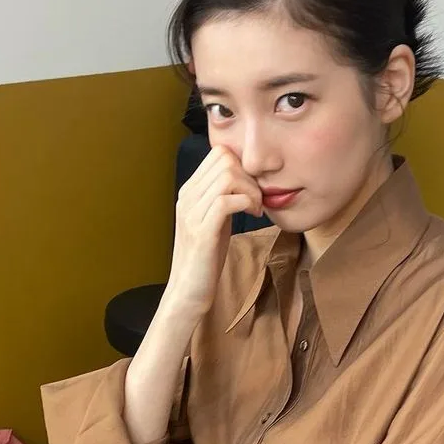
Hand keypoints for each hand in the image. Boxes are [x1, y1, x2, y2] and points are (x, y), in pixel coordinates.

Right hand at [165, 145, 262, 315]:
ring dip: (251, 191)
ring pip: (228, 177)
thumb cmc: (206, 257)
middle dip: (250, 176)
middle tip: (257, 200)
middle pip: (225, 160)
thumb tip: (245, 179)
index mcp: (189, 191)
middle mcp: (187, 197)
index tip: (252, 189)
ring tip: (255, 209)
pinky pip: (227, 201)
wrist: (189, 290)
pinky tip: (252, 216)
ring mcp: (192, 213)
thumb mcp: (214, 219)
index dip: (243, 166)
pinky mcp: (202, 231)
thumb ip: (222, 197)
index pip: (219, 153)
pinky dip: (247, 204)